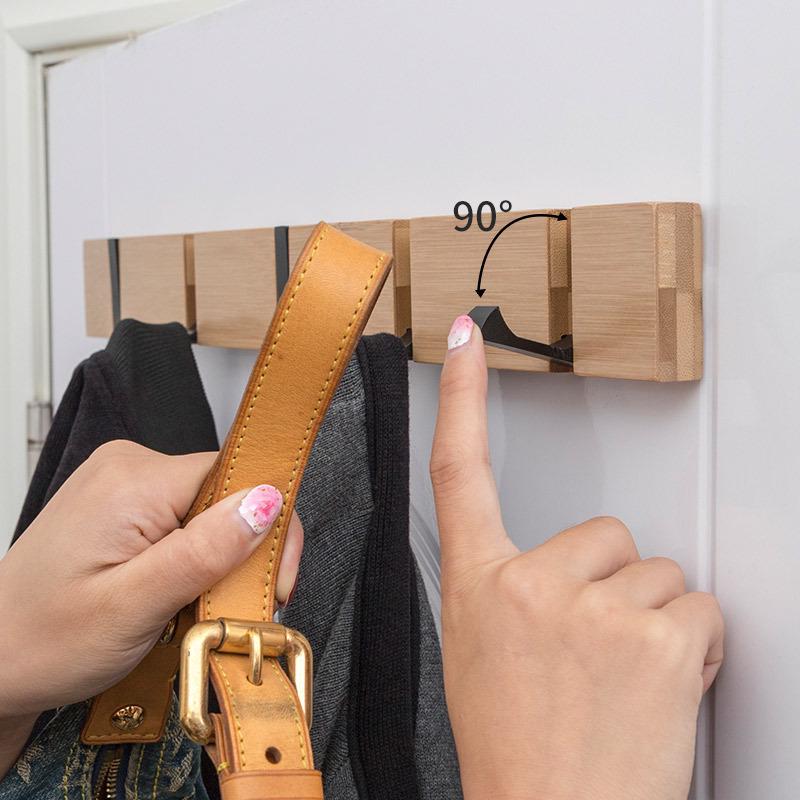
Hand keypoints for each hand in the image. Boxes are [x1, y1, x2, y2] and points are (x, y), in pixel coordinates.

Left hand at [0, 440, 301, 772]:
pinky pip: (185, 516)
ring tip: (188, 605)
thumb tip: (267, 501)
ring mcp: (124, 481)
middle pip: (226, 493)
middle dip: (240, 552)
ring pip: (209, 509)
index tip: (270, 585)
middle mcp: (130, 466)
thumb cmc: (43, 641)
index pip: (237, 477)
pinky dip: (194, 556)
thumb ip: (204, 550)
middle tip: (221, 607)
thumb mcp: (132, 607)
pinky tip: (173, 589)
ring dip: (217, 559)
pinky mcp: (123, 500)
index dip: (267, 530)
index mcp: (134, 480)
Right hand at [431, 316, 723, 799]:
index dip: (463, 397)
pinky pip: (701, 605)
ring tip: (625, 677)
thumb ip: (507, 588)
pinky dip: (697, 644)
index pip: (459, 469)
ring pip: (658, 571)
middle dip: (614, 583)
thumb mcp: (478, 651)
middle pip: (605, 531)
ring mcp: (592, 606)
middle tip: (597, 648)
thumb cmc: (517, 748)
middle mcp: (528, 582)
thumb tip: (549, 563)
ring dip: (654, 618)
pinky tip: (661, 685)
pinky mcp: (656, 634)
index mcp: (478, 583)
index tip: (468, 343)